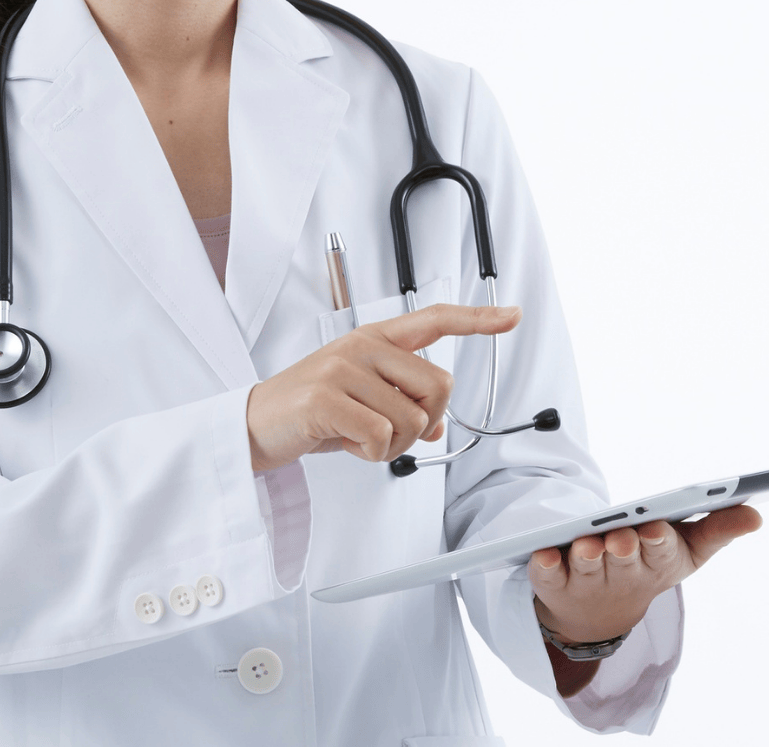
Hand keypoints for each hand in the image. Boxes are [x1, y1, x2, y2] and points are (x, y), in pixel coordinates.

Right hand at [246, 304, 520, 471]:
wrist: (255, 424)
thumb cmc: (311, 412)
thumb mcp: (361, 401)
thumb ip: (399, 403)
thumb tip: (436, 426)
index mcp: (375, 339)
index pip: (435, 319)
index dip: (477, 320)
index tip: (512, 316)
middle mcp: (364, 346)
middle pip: (438, 387)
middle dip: (421, 422)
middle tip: (383, 431)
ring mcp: (345, 368)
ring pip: (412, 420)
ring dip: (391, 445)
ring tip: (356, 436)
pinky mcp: (328, 397)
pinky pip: (381, 438)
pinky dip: (369, 453)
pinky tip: (344, 442)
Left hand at [530, 505, 763, 676]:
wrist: (598, 616)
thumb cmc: (649, 566)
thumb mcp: (686, 550)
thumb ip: (719, 528)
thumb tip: (755, 514)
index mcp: (656, 564)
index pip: (661, 553)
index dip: (658, 542)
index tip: (657, 528)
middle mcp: (622, 575)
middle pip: (623, 562)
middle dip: (623, 550)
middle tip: (622, 537)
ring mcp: (587, 581)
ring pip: (586, 568)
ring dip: (586, 557)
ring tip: (587, 543)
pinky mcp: (554, 583)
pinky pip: (547, 577)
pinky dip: (545, 566)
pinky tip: (542, 553)